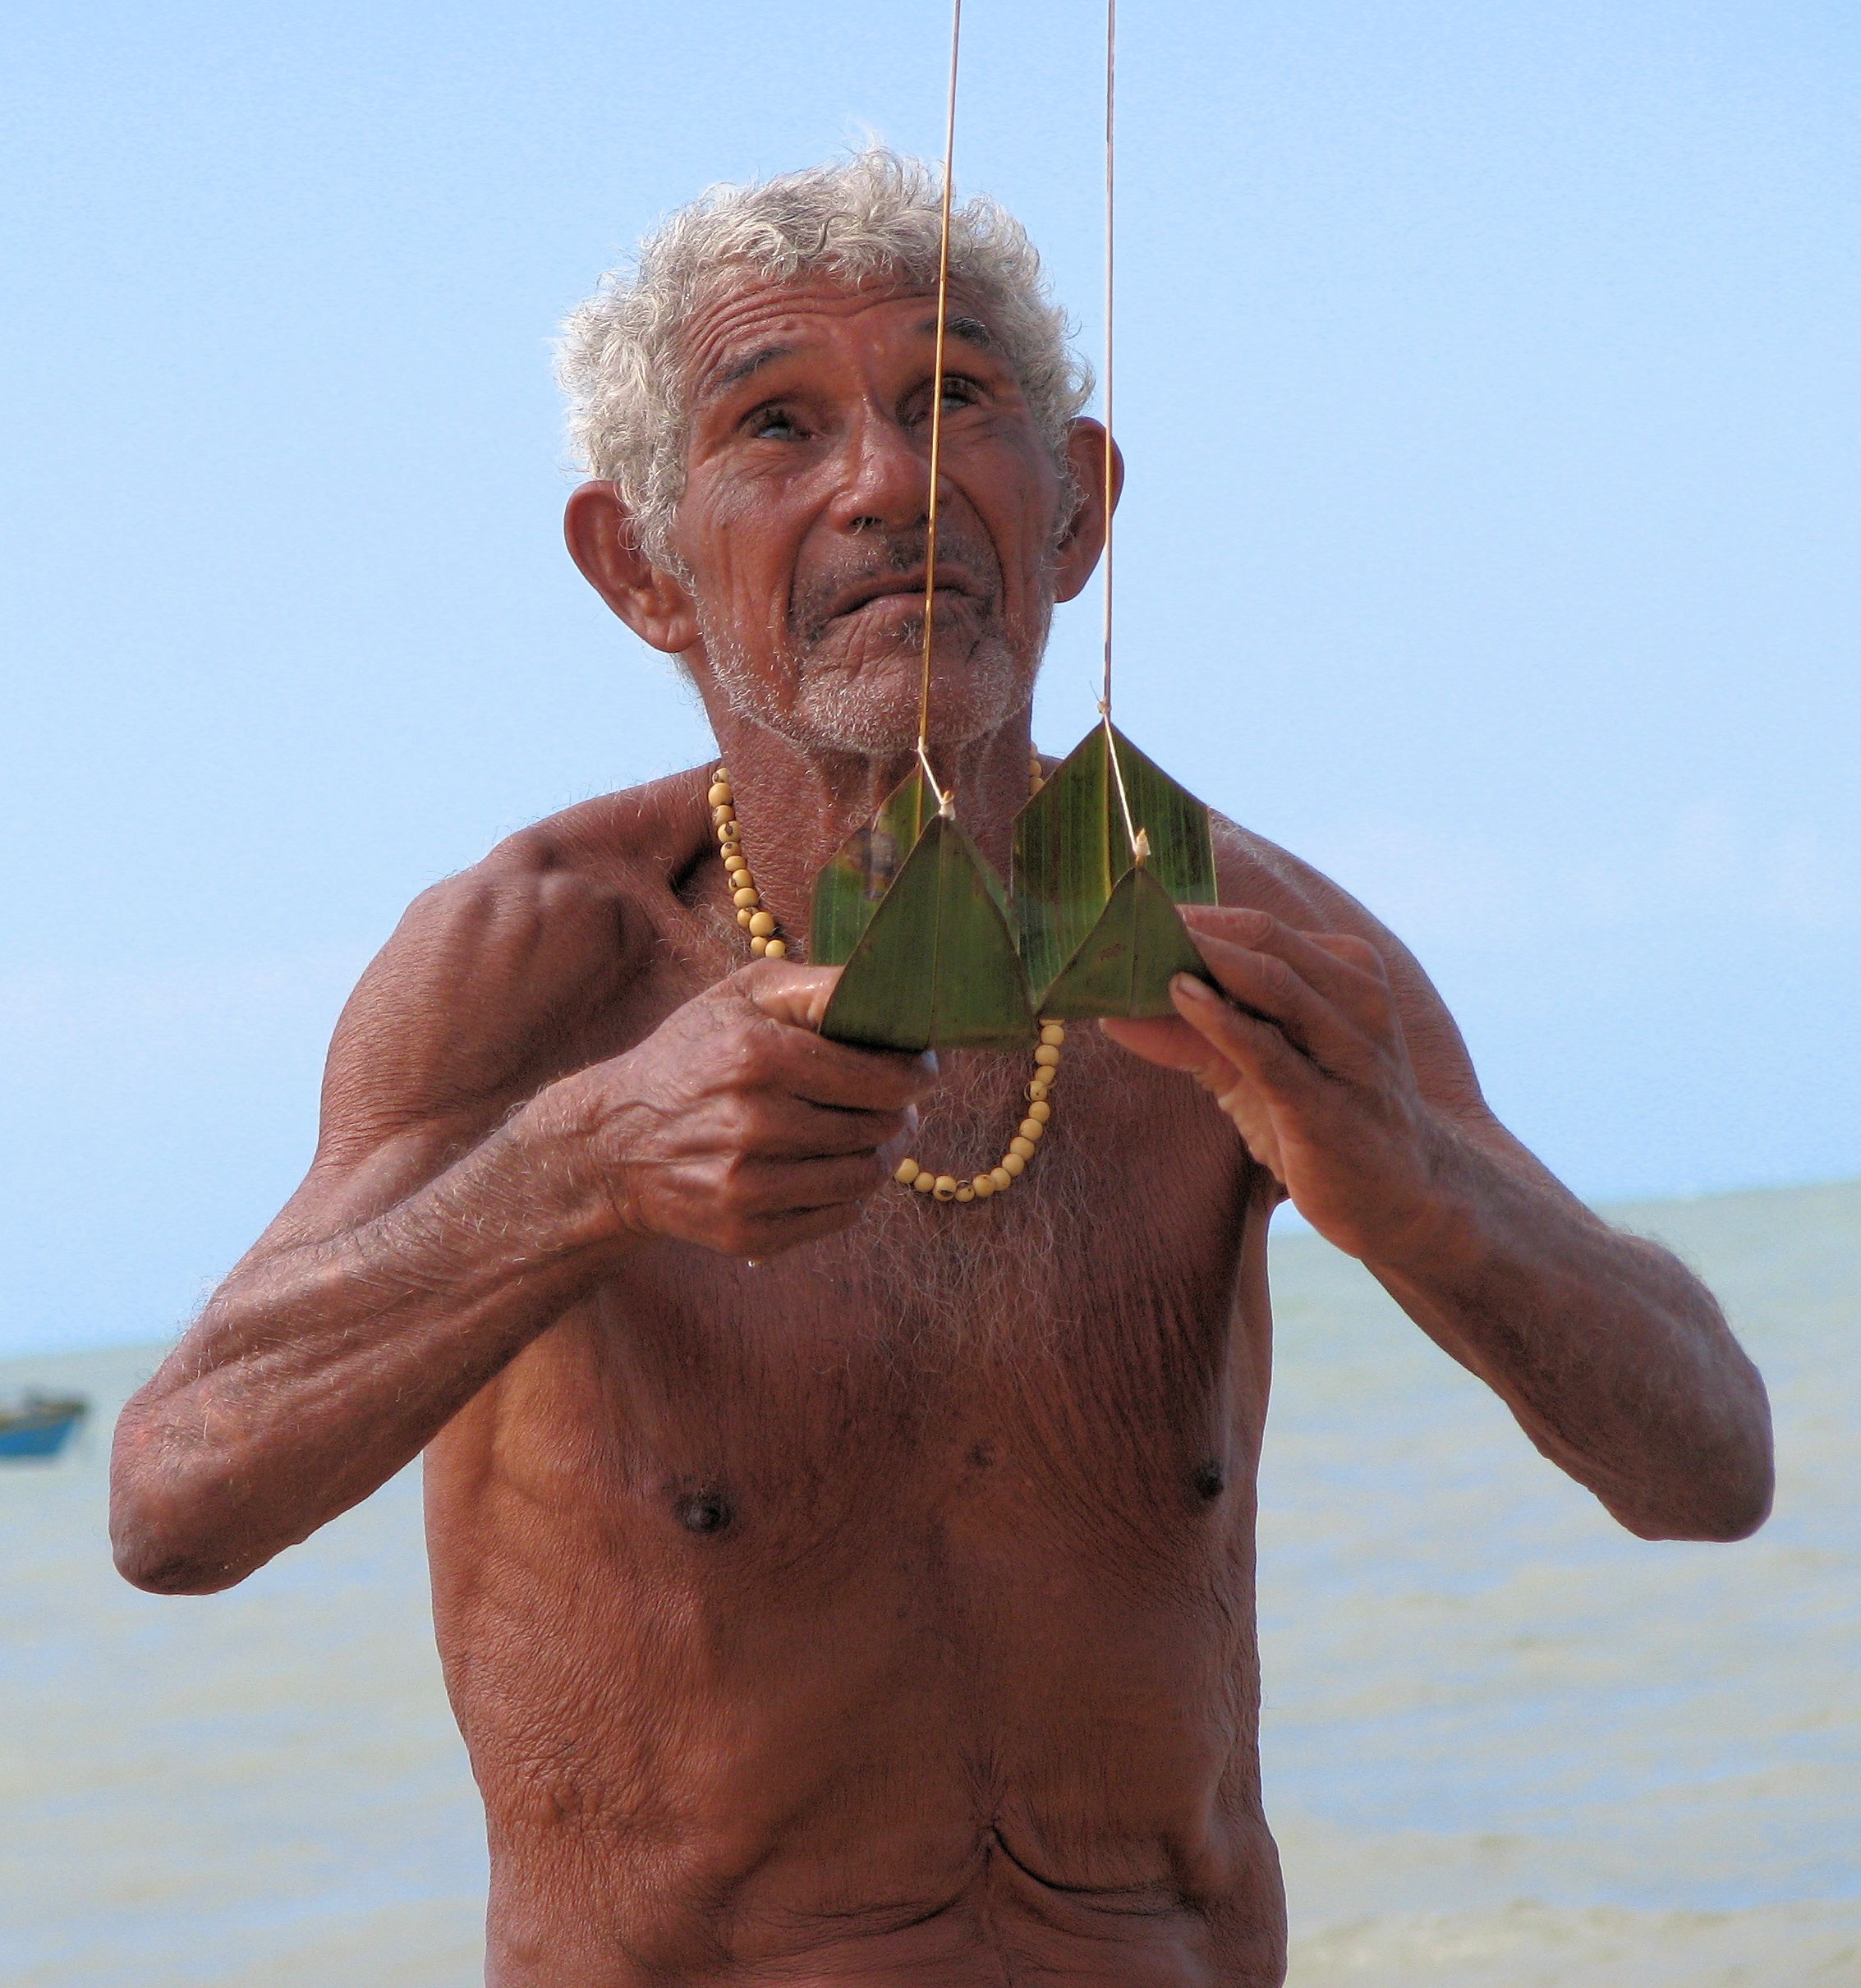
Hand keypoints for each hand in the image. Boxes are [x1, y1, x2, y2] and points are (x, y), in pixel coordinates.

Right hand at [545, 962, 934, 1260]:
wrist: (613, 1145)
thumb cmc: (690, 1057)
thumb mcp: (741, 996)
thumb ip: (817, 987)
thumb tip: (890, 993)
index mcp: (757, 1056)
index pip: (882, 1077)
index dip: (915, 1074)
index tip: (919, 1069)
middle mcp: (753, 1124)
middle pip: (879, 1126)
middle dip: (897, 1112)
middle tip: (892, 1102)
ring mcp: (748, 1186)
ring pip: (866, 1176)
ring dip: (880, 1154)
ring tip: (868, 1134)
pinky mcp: (746, 1232)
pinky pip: (839, 1216)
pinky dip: (848, 1193)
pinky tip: (829, 1167)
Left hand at [1101, 907, 1449, 1263]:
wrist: (1405, 1200)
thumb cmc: (1325, 1118)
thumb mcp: (1257, 1068)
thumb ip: (1192, 1036)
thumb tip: (1111, 1011)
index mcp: (1347, 972)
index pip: (1259, 926)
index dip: (1192, 916)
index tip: (1128, 915)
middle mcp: (1357, 1000)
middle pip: (1264, 940)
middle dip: (1188, 928)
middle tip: (1120, 924)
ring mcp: (1352, 1051)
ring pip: (1273, 983)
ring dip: (1199, 961)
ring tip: (1137, 951)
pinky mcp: (1332, 1107)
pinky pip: (1273, 1053)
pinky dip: (1223, 1021)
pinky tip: (1182, 997)